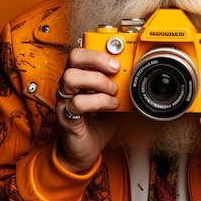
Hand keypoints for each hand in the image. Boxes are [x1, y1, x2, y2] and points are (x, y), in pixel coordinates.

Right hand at [56, 48, 120, 173]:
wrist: (86, 150)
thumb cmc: (97, 122)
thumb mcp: (112, 98)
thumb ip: (118, 84)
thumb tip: (135, 73)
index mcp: (79, 76)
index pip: (81, 52)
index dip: (98, 50)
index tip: (117, 57)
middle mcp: (69, 85)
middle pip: (74, 57)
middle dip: (97, 59)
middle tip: (115, 69)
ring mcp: (65, 100)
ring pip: (71, 78)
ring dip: (98, 81)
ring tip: (113, 91)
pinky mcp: (67, 117)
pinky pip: (78, 103)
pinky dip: (99, 102)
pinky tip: (111, 106)